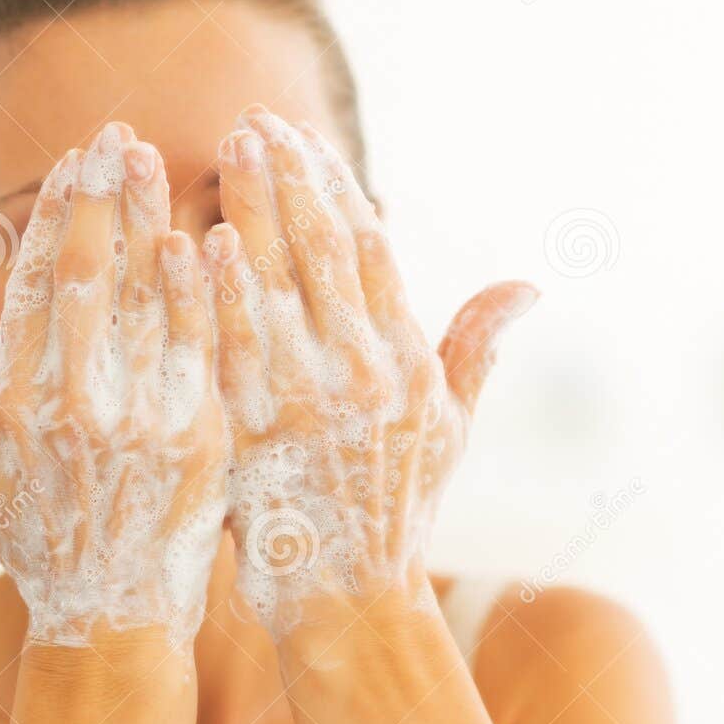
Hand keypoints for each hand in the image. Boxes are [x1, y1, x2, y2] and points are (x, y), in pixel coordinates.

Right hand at [0, 123, 225, 648]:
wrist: (112, 616)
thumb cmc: (36, 543)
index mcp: (12, 404)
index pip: (32, 287)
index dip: (54, 217)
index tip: (75, 161)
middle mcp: (69, 405)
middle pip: (86, 276)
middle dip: (102, 197)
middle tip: (119, 134)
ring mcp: (136, 422)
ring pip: (145, 301)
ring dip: (152, 223)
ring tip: (159, 161)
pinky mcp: (195, 440)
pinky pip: (198, 351)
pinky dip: (200, 294)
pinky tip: (205, 240)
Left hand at [203, 106, 536, 634]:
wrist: (347, 601)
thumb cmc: (398, 510)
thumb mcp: (450, 432)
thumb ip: (477, 349)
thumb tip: (529, 284)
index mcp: (410, 367)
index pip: (372, 253)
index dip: (336, 188)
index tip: (305, 139)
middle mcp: (364, 378)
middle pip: (322, 253)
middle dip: (288, 179)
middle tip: (255, 122)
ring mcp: (307, 407)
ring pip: (275, 287)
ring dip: (249, 212)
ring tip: (224, 152)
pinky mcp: (253, 436)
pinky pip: (232, 348)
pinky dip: (216, 292)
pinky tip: (194, 241)